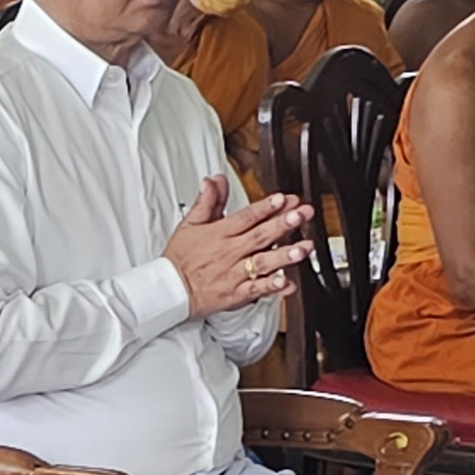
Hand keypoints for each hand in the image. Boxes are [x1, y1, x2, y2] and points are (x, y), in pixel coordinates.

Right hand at [164, 176, 306, 318]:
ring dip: (285, 255)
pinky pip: (257, 290)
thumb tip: (215, 180)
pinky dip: (272, 287)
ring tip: (304, 248)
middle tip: (302, 214)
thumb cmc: (181, 258)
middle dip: (284, 224)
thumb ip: (207, 201)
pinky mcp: (237, 294)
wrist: (170, 291)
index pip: (246, 216)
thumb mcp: (189, 224)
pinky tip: (288, 283)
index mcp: (220, 233)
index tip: (283, 199)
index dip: (265, 207)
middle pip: (260, 236)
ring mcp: (235, 274)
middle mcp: (230, 252)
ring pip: (263, 262)